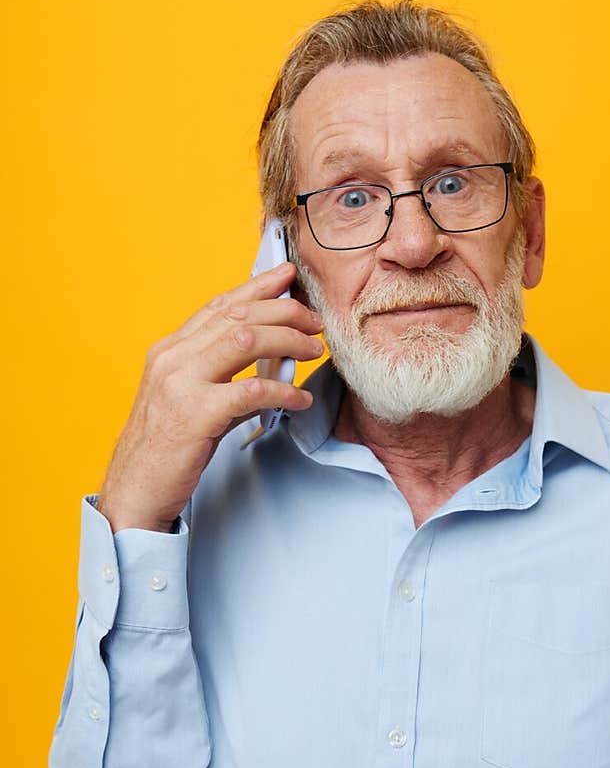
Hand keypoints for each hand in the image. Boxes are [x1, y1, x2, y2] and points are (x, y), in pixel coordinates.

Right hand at [96, 262, 323, 532]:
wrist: (134, 490)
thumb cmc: (165, 451)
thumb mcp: (190, 402)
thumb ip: (223, 379)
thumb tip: (271, 369)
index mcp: (169, 351)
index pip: (219, 306)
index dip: (257, 287)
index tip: (287, 276)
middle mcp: (172, 359)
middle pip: (238, 316)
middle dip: (284, 312)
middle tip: (316, 322)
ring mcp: (181, 384)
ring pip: (245, 340)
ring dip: (288, 341)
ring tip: (313, 351)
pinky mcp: (196, 415)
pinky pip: (251, 391)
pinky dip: (283, 392)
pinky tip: (299, 399)